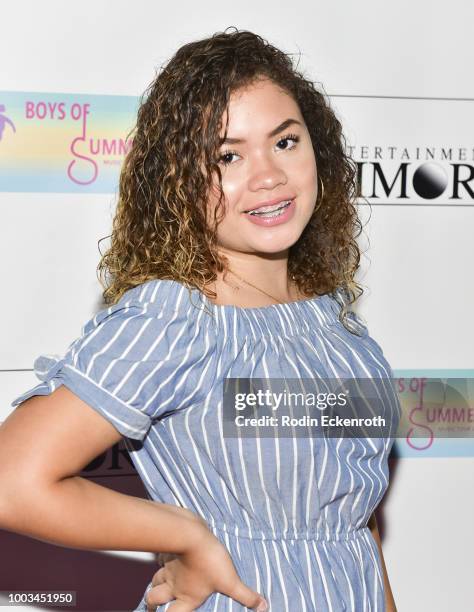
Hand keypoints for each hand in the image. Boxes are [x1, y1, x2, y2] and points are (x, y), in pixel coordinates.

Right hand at [145, 516, 267, 611]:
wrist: (191, 534)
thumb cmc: (210, 560)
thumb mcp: (231, 581)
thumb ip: (246, 595)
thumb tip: (263, 607)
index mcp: (187, 596)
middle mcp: (174, 585)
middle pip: (154, 599)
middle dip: (152, 604)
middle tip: (152, 608)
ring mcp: (169, 567)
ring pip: (155, 579)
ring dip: (155, 583)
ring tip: (154, 587)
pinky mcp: (168, 550)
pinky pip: (160, 557)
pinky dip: (161, 559)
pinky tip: (165, 557)